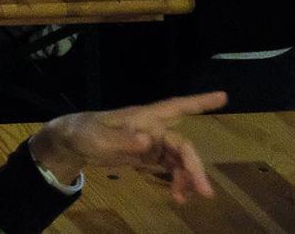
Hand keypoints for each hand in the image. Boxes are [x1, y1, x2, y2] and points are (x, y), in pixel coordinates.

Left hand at [30, 91, 225, 201]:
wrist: (71, 143)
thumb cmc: (84, 132)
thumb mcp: (99, 137)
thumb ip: (123, 140)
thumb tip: (148, 142)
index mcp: (144, 118)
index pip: (176, 107)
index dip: (199, 102)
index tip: (223, 97)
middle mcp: (152, 128)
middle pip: (182, 144)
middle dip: (194, 166)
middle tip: (205, 192)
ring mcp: (150, 144)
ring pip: (178, 159)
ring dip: (186, 177)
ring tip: (186, 198)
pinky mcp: (146, 157)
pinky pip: (168, 168)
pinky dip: (175, 181)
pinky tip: (177, 196)